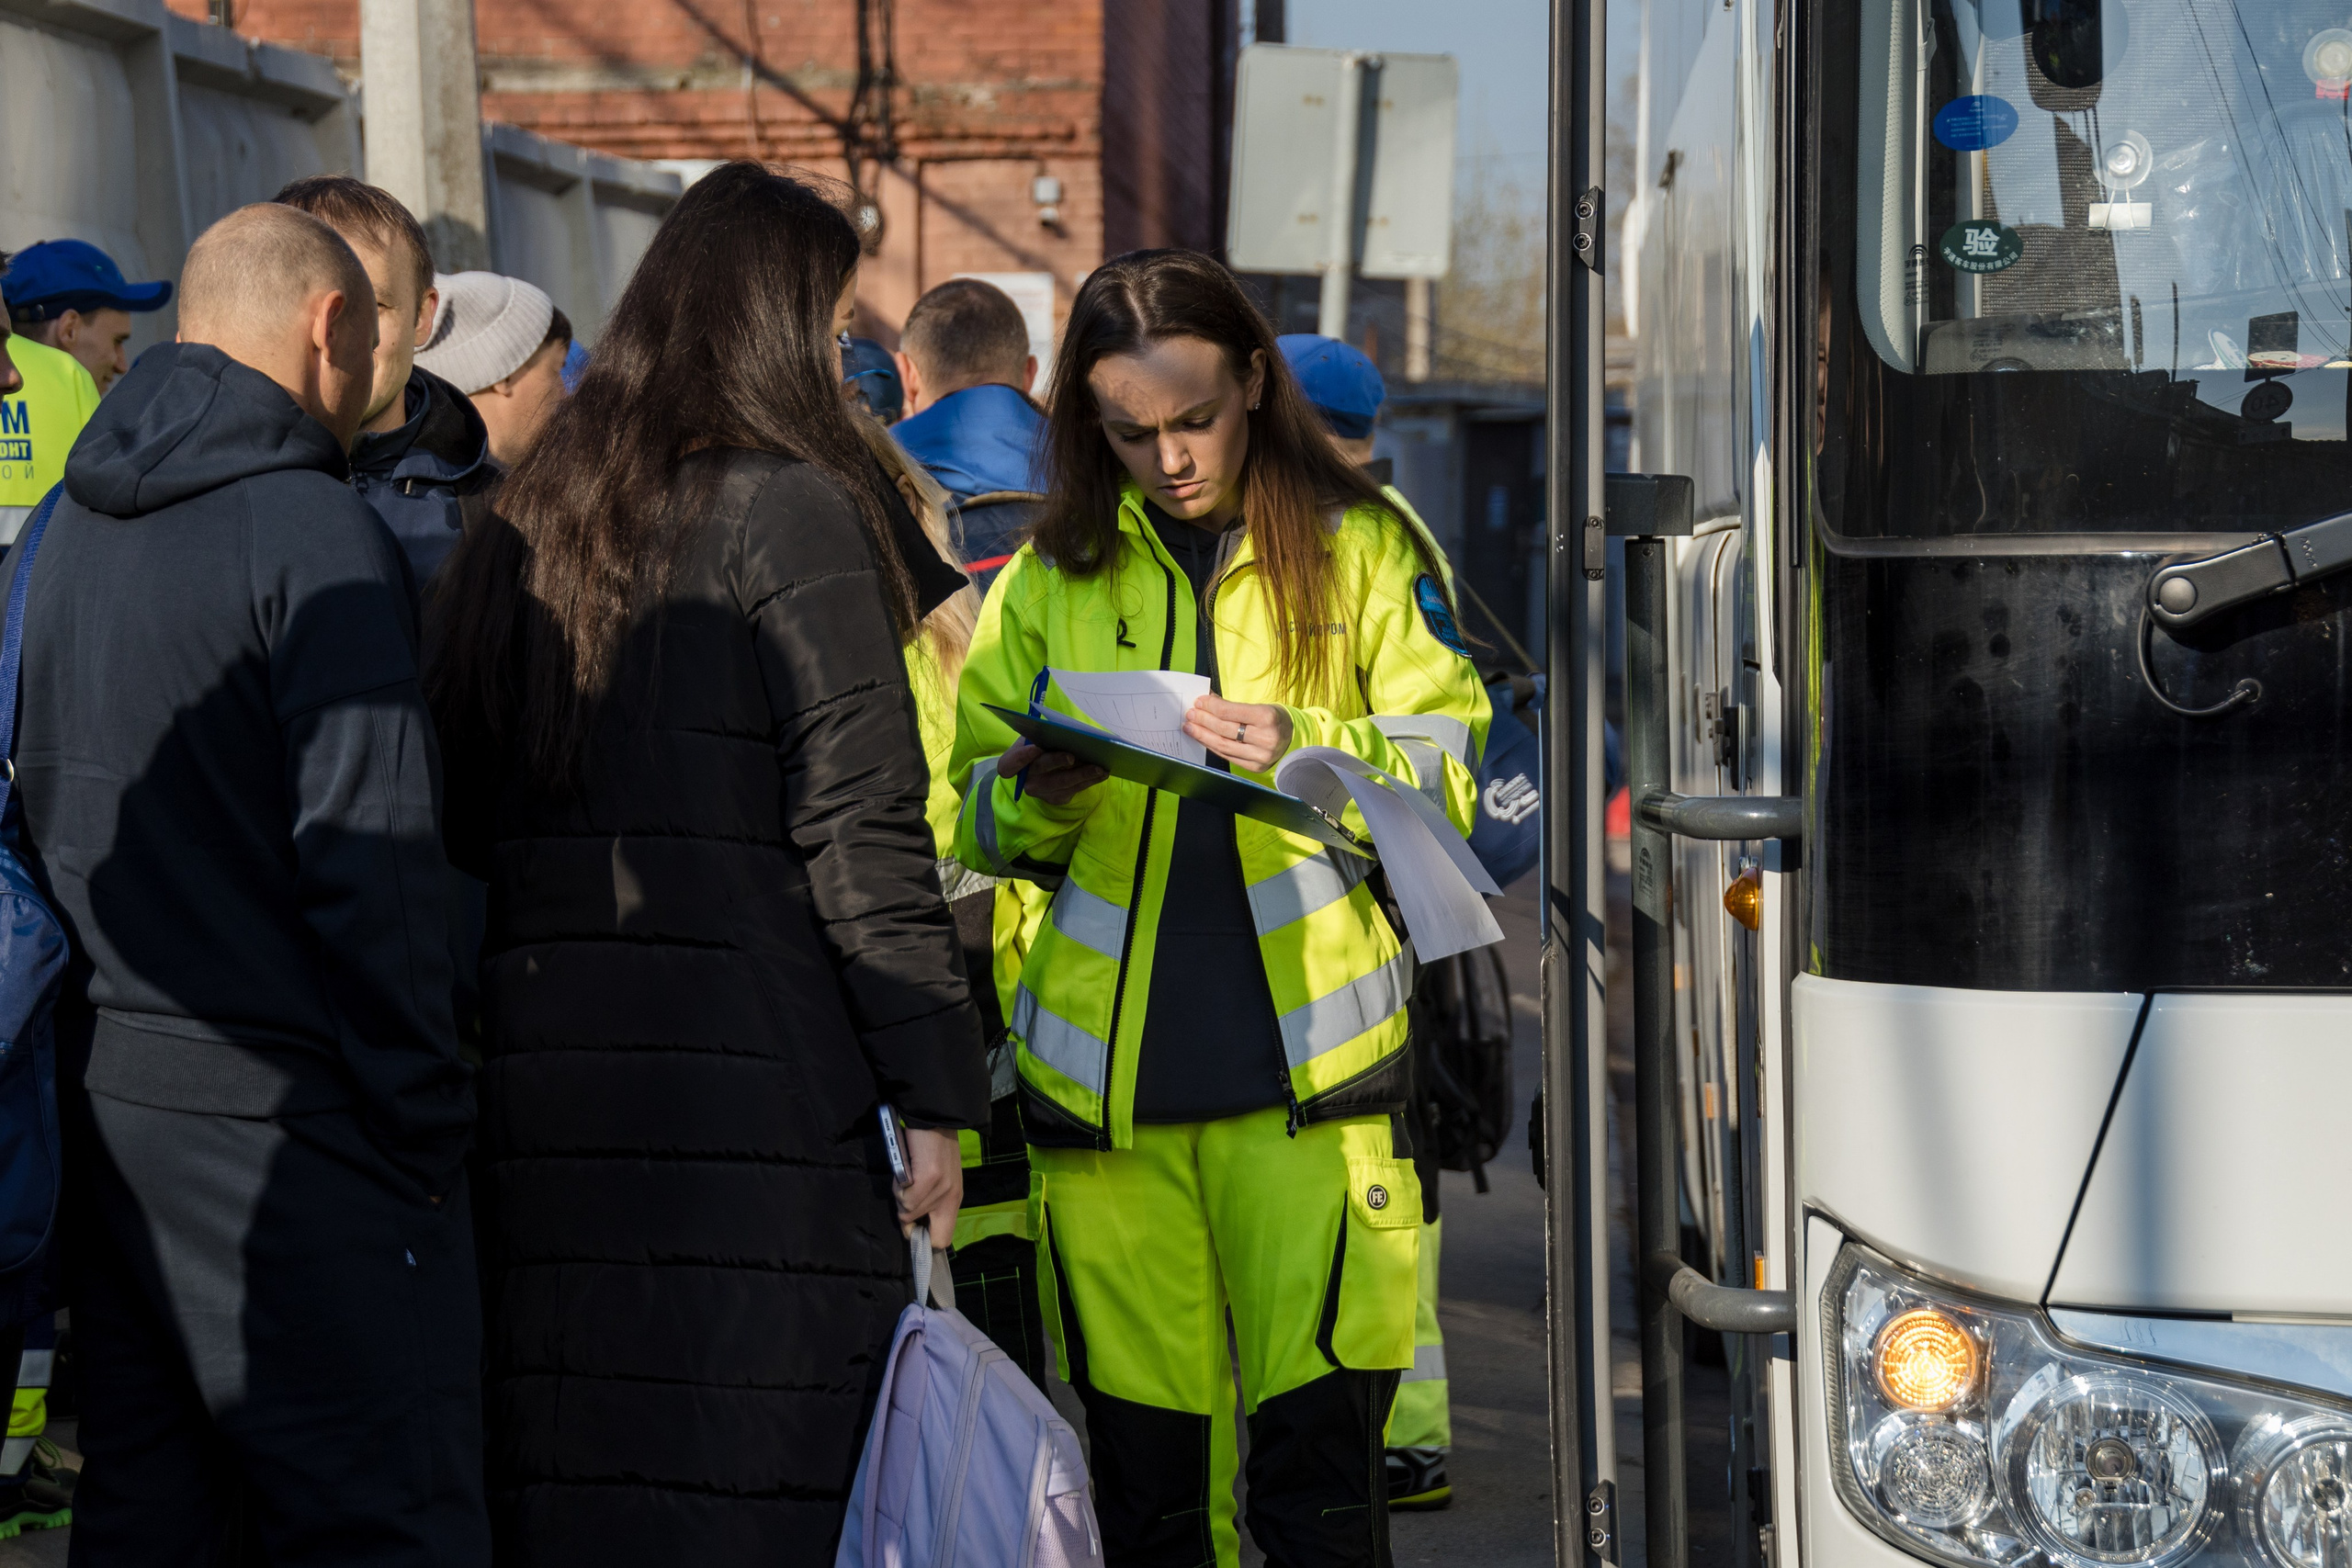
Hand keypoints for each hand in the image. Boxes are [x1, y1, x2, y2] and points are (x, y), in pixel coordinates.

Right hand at [897, 1127, 963, 1249]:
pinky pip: (904, 1199)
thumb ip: (928, 1200)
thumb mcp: (937, 1177)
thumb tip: (910, 1223)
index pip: (944, 1239)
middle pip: (936, 1239)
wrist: (933, 1116)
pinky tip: (905, 1170)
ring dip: (901, 1197)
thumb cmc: (930, 1144)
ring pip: (908, 1215)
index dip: (925, 1241)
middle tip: (906, 1202)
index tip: (911, 1231)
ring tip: (906, 1175)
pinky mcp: (928, 1180)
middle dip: (913, 1230)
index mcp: (954, 1199)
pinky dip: (899, 1186)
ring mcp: (941, 1191)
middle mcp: (951, 1198)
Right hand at [997, 741, 1105, 804]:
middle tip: (1073, 756)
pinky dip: (1089, 781)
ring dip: (1082, 774)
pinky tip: (1101, 774)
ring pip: (1062, 783)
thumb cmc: (1039, 746)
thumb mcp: (1035, 738)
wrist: (1043, 769)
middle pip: (1041, 771)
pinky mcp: (1056, 798)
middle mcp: (1025, 780)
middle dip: (1058, 762)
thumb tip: (1065, 732)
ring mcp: (1041, 792)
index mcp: (1012, 763)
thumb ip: (1044, 735)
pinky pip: (1074, 790)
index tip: (1037, 747)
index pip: (1009, 765)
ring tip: (1099, 767)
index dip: (1021, 757)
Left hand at [1186, 693, 1291, 772]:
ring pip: (1224, 745)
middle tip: (1190, 714)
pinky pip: (1228, 756)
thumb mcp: (1258, 706)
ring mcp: (1261, 755)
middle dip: (1204, 721)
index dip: (1211, 707)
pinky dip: (1213, 746)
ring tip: (1191, 727)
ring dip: (1203, 736)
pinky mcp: (1256, 767)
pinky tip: (1204, 739)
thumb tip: (1206, 701)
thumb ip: (1232, 705)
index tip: (1199, 702)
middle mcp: (1265, 738)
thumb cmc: (1273, 719)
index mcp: (1267, 717)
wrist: (1293, 738)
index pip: (1230, 712)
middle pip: (1225, 730)